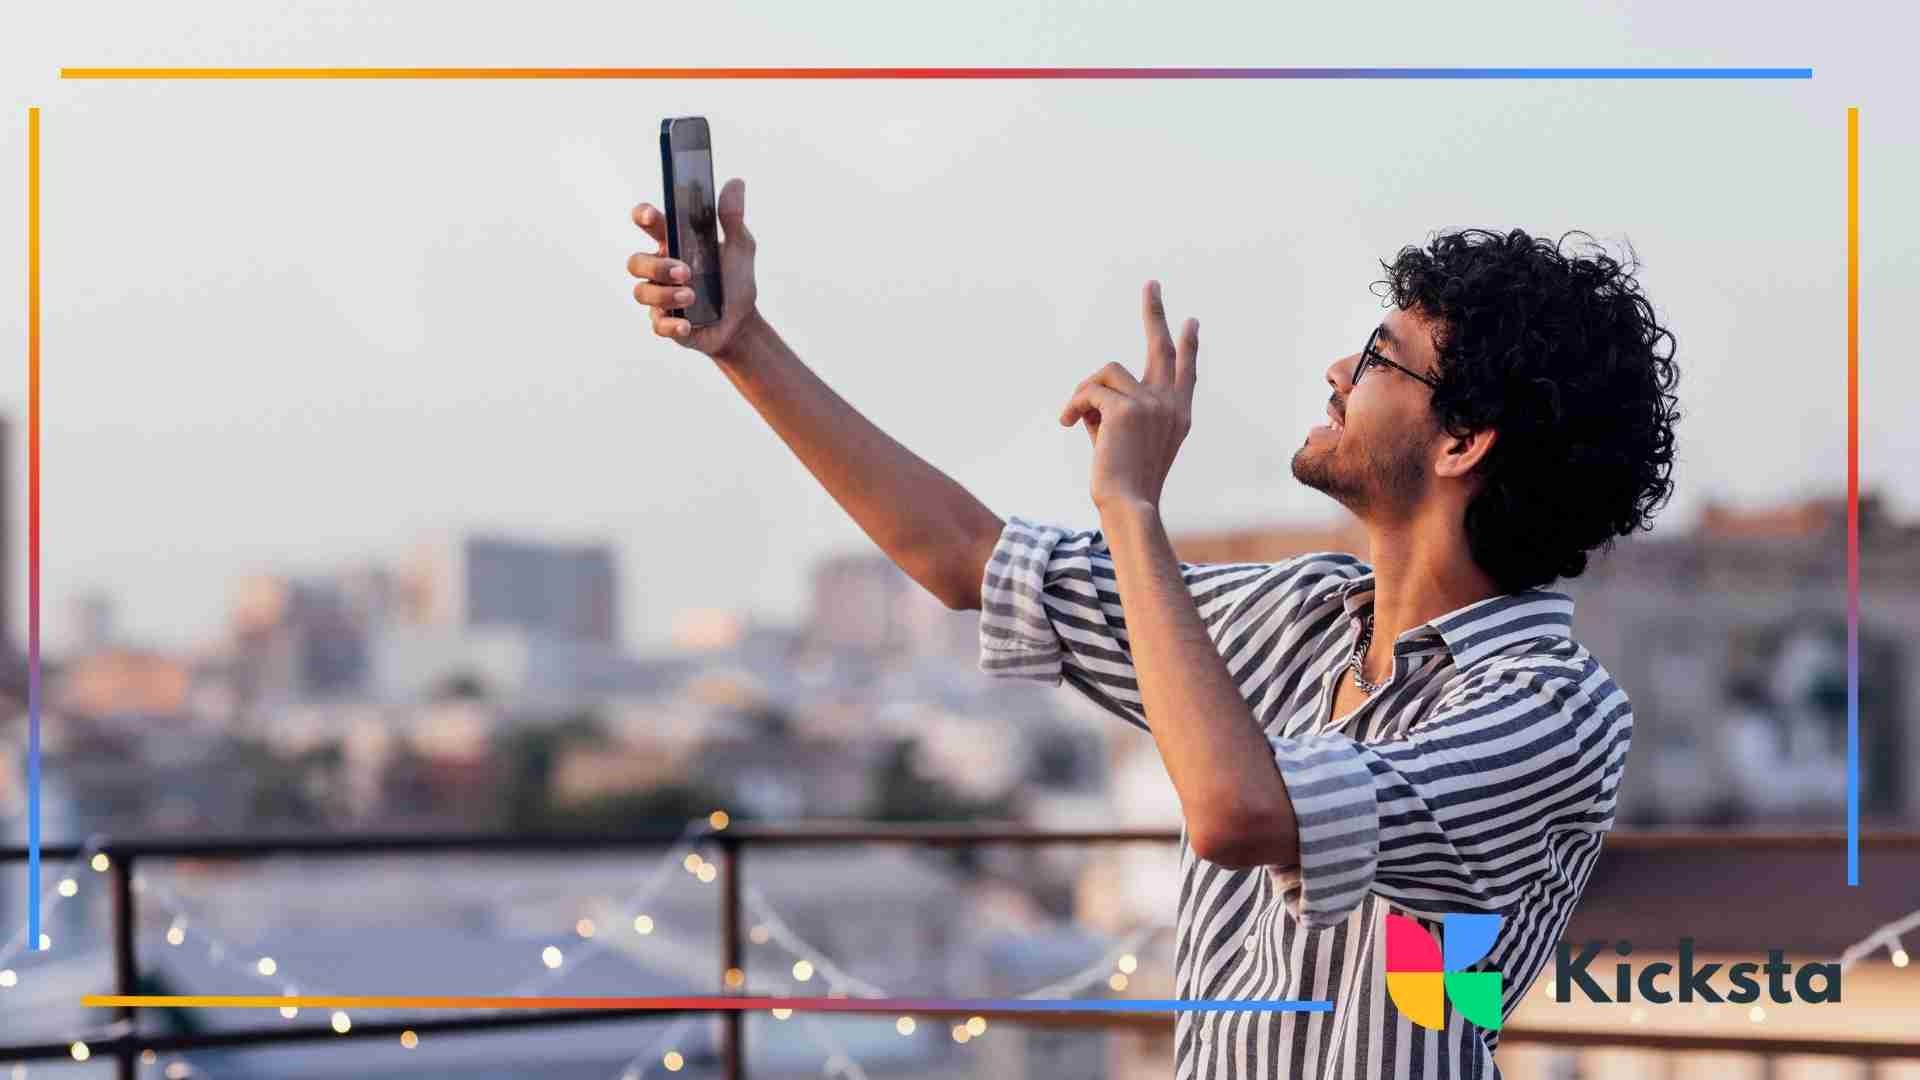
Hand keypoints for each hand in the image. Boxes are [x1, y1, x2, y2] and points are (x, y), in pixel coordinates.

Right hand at [628, 178, 761, 357]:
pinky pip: (657, 324)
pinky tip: (687, 324)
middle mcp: (660, 269)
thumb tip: (736, 183)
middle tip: (685, 270)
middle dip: (656, 266)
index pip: (648, 224)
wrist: (743, 321)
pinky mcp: (666, 323)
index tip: (649, 215)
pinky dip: (671, 324)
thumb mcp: (740, 246)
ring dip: (666, 294)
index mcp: (674, 243)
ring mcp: (660, 297)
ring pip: (642, 292)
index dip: (642, 216)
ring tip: (692, 296)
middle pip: (636, 262)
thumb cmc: (735, 279)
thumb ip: (733, 217)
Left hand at [1059, 280, 1198, 510]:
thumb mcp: (1122, 441)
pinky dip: (1073, 405)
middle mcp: (1171, 405)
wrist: (1126, 505)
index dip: (1187, 346)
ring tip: (1073, 417)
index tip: (1191, 322)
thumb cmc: (1121, 483)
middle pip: (1161, 347)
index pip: (1185, 372)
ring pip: (1107, 373)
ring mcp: (1153, 404)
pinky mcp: (1127, 408)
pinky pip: (1089, 390)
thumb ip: (1114, 410)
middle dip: (1155, 312)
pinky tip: (1066, 423)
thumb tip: (1091, 391)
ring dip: (1085, 391)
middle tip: (1152, 284)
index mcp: (1178, 416)